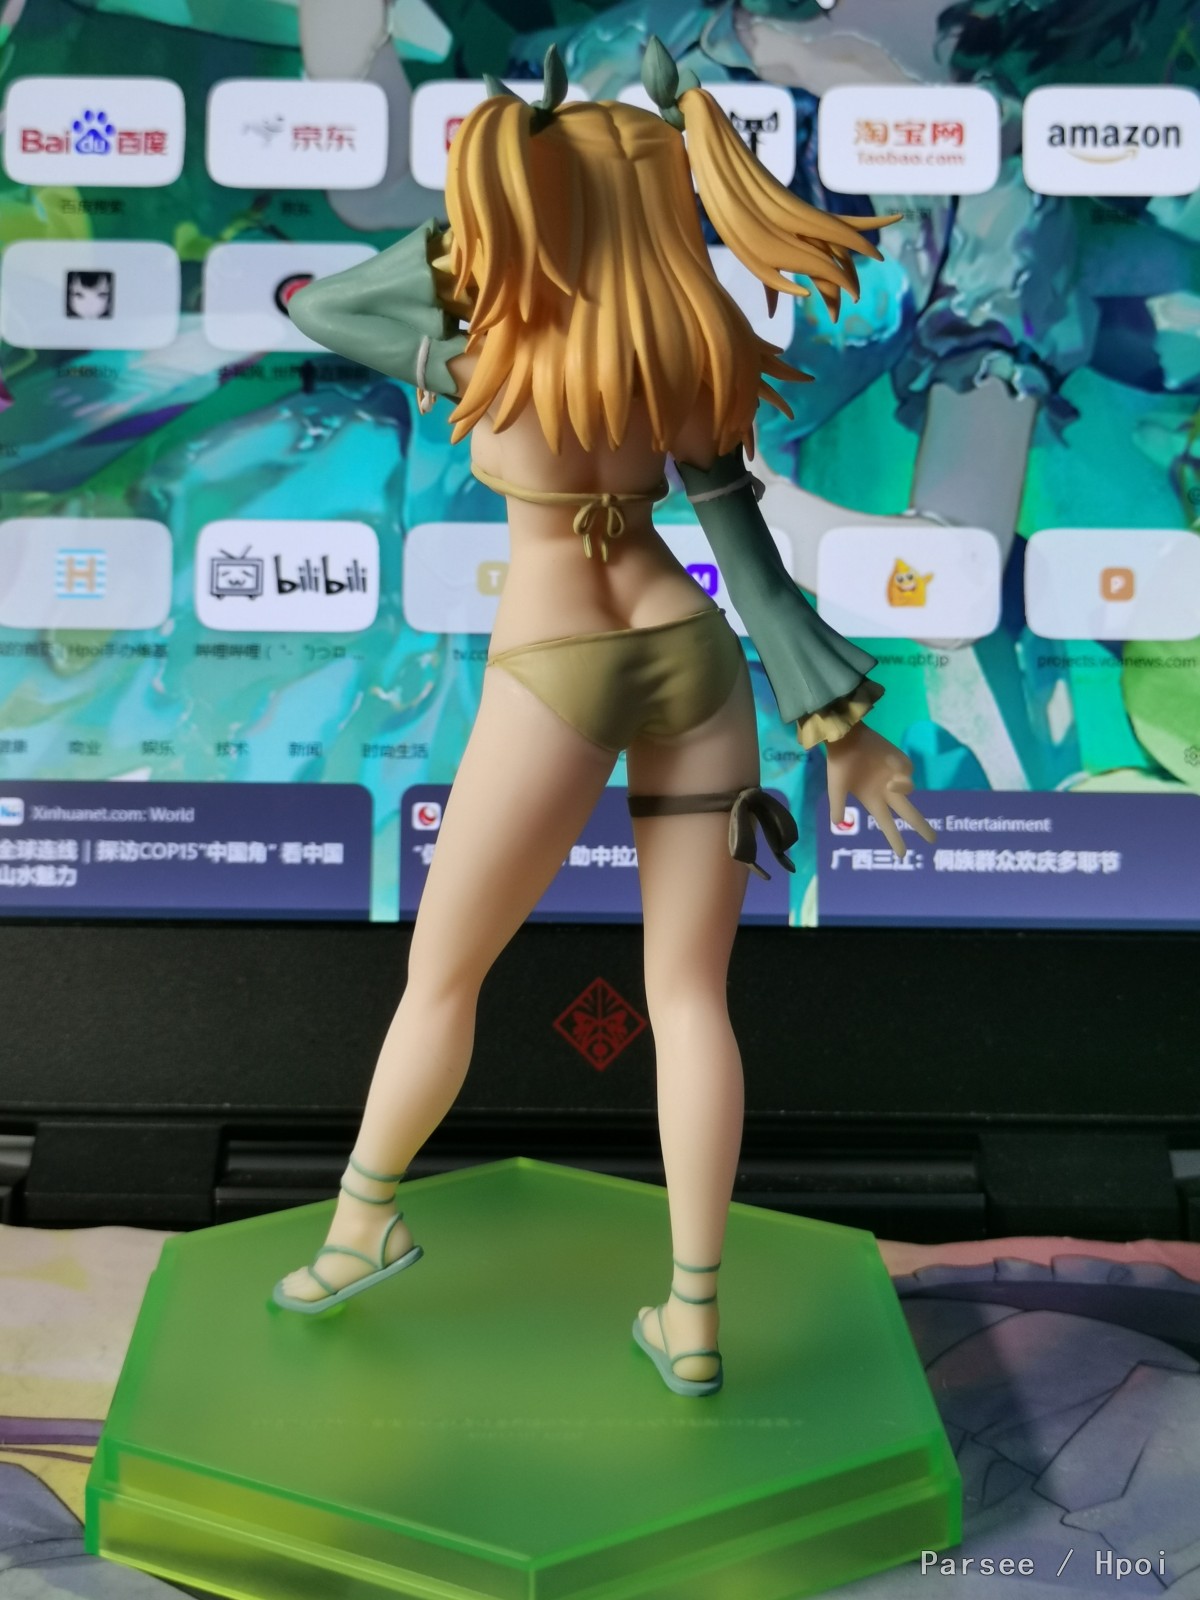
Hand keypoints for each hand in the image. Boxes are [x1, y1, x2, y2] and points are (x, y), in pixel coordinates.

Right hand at [824, 722, 936, 860]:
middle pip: (908, 814)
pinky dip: (901, 772)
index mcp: (872, 801)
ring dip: (901, 788)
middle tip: (933, 840)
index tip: (903, 856)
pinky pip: (908, 773)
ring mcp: (895, 778)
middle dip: (921, 827)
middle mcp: (886, 793)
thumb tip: (837, 823)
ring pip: (909, 790)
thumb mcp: (836, 788)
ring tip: (889, 781)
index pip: (887, 825)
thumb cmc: (840, 764)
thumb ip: (837, 806)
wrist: (847, 738)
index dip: (895, 840)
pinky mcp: (901, 763)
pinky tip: (888, 763)